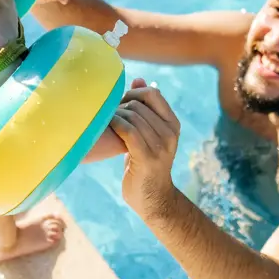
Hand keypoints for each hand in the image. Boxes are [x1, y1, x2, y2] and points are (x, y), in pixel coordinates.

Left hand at [110, 78, 181, 219]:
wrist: (153, 200)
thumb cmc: (144, 163)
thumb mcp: (148, 134)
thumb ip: (145, 108)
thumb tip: (138, 79)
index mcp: (173, 124)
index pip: (152, 93)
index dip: (132, 94)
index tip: (119, 105)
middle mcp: (170, 133)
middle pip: (138, 104)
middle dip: (119, 107)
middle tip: (108, 118)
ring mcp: (160, 146)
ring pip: (132, 116)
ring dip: (114, 117)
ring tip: (106, 126)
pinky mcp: (147, 158)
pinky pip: (128, 130)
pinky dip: (115, 125)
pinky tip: (107, 129)